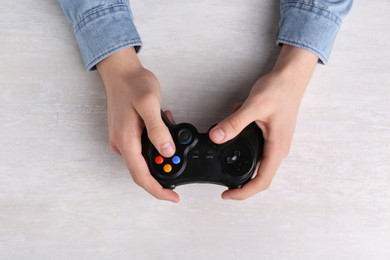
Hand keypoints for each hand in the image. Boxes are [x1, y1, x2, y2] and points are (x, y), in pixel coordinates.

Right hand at [97, 47, 179, 202]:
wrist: (120, 71)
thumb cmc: (133, 84)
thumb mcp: (149, 103)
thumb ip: (158, 129)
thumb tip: (166, 151)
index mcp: (126, 139)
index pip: (141, 175)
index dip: (157, 190)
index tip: (172, 196)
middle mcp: (121, 143)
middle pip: (142, 171)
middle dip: (163, 173)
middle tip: (180, 164)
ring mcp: (122, 139)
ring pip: (143, 159)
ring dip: (160, 156)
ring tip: (175, 139)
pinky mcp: (126, 133)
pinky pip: (142, 148)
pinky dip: (156, 145)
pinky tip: (165, 130)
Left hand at [209, 45, 317, 199]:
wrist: (290, 77)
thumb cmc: (279, 90)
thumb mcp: (254, 106)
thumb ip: (235, 123)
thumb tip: (217, 137)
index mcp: (277, 147)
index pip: (262, 180)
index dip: (244, 192)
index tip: (228, 195)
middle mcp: (278, 149)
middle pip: (261, 177)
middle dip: (242, 184)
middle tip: (224, 187)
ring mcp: (275, 143)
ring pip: (258, 164)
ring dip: (241, 164)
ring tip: (224, 159)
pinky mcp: (271, 136)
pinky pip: (256, 149)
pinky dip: (241, 147)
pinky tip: (232, 135)